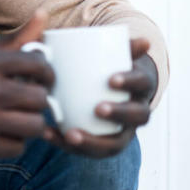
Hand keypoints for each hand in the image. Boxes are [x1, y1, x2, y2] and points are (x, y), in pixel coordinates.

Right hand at [0, 11, 54, 159]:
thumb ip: (16, 39)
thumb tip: (44, 14)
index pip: (38, 65)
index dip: (47, 73)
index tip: (42, 78)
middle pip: (40, 99)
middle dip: (39, 100)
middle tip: (30, 101)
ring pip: (34, 126)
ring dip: (31, 123)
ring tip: (20, 118)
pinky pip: (18, 147)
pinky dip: (15, 141)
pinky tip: (3, 132)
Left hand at [42, 38, 156, 157]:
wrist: (110, 88)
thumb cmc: (106, 66)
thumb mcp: (112, 53)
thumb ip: (115, 42)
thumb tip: (135, 39)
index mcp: (140, 86)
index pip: (142, 84)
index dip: (130, 82)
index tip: (110, 79)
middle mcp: (136, 112)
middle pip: (137, 117)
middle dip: (119, 114)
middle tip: (97, 108)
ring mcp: (121, 132)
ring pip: (114, 143)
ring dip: (93, 141)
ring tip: (70, 134)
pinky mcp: (101, 144)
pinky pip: (88, 151)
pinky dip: (68, 144)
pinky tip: (48, 134)